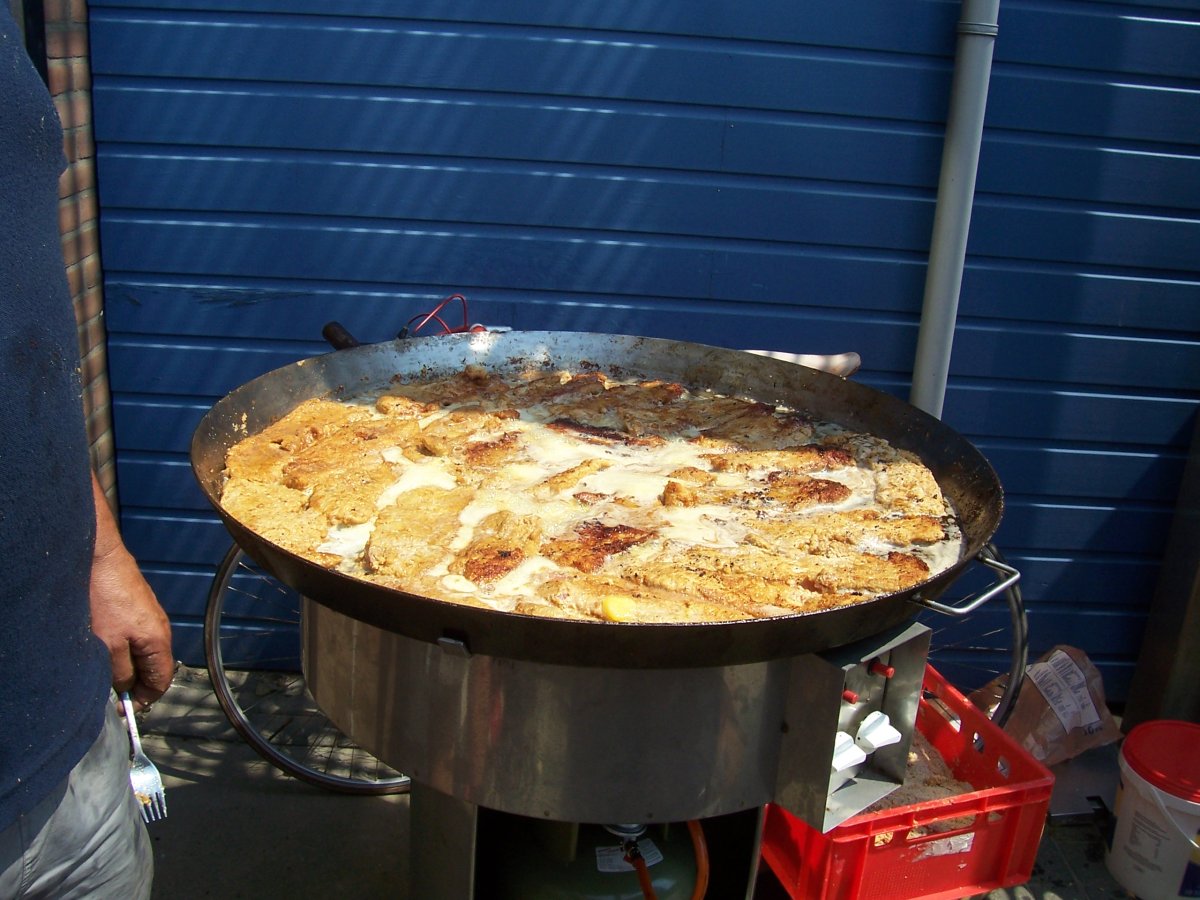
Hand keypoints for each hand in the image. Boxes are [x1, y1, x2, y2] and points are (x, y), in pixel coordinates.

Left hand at [89, 474, 173, 710]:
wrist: (100, 558)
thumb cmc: (105, 600)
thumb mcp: (108, 645)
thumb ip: (119, 671)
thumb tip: (125, 688)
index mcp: (159, 640)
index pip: (162, 681)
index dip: (145, 699)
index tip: (124, 709)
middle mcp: (161, 628)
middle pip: (155, 667)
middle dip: (135, 683)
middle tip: (111, 692)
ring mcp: (150, 615)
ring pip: (144, 651)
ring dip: (127, 665)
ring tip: (106, 670)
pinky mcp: (138, 605)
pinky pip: (136, 637)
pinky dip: (124, 649)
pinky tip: (106, 646)